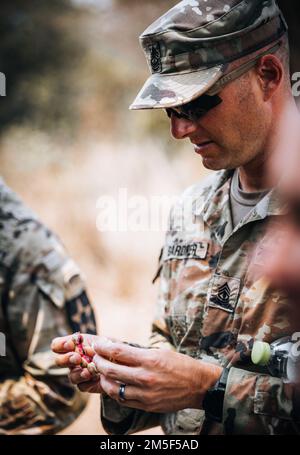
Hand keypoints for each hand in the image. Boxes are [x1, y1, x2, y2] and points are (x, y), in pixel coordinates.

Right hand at [51, 334, 102, 392]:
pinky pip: (82, 386)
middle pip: (59, 361)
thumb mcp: (98, 339)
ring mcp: (78, 373)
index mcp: (72, 347)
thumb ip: (87, 341)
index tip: (70, 344)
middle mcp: (72, 361)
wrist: (120, 360)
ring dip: (78, 373)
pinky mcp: (86, 385)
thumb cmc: (107, 347)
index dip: (60, 345)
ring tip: (88, 371)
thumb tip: (77, 344)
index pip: (56, 345)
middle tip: (77, 357)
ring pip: (71, 376)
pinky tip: (96, 377)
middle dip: (67, 359)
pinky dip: (88, 382)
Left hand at [93, 339, 222, 412]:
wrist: (199, 385)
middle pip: (111, 369)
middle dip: (99, 362)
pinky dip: (115, 392)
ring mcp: (145, 394)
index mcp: (149, 359)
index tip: (98, 344)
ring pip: (113, 388)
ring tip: (102, 373)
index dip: (104, 347)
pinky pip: (123, 400)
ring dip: (103, 379)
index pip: (118, 351)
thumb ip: (139, 353)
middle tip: (95, 357)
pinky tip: (113, 385)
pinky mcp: (147, 406)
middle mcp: (145, 377)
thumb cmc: (180, 365)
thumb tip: (117, 349)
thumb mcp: (160, 352)